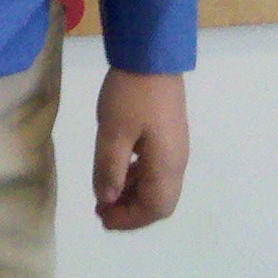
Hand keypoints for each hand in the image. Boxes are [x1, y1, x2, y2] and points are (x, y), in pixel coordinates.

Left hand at [93, 68, 187, 230]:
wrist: (151, 57)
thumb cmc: (131, 95)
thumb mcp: (112, 132)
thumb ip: (109, 169)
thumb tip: (107, 199)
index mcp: (166, 166)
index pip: (154, 208)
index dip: (129, 220)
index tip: (103, 219)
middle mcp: (176, 163)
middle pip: (159, 202)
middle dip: (131, 211)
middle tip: (101, 210)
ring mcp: (174, 149)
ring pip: (157, 186)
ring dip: (132, 195)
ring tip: (104, 194)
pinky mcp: (167, 136)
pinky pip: (154, 169)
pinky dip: (135, 177)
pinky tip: (117, 172)